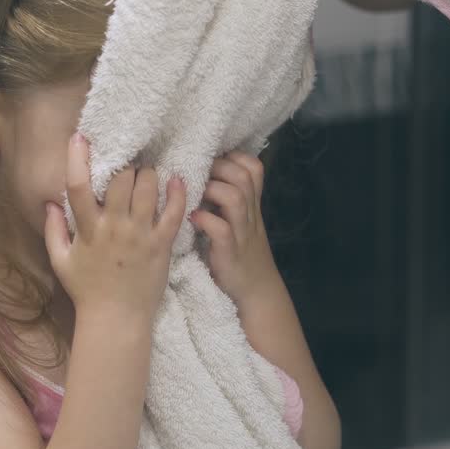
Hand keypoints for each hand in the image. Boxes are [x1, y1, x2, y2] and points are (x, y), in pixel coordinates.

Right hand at [44, 134, 184, 321]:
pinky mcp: (162, 245)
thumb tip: (49, 202)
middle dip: (125, 164)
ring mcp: (140, 235)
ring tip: (148, 173)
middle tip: (128, 163)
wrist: (117, 320)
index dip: (78, 159)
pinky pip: (174, 212)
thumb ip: (53, 230)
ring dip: (149, 173)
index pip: (78, 186)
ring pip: (148, 188)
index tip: (80, 138)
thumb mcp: (61, 261)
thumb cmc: (87, 291)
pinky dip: (178, 193)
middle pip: (121, 179)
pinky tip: (176, 180)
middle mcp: (114, 228)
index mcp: (87, 230)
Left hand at [190, 151, 282, 304]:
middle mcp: (250, 214)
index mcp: (252, 204)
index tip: (213, 163)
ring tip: (195, 195)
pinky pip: (221, 229)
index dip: (233, 158)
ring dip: (211, 190)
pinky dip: (205, 220)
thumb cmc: (241, 253)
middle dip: (218, 169)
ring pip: (234, 198)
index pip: (254, 168)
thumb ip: (230, 201)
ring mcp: (242, 232)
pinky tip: (193, 220)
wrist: (256, 290)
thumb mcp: (242, 222)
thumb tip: (204, 176)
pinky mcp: (230, 252)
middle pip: (243, 176)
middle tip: (198, 176)